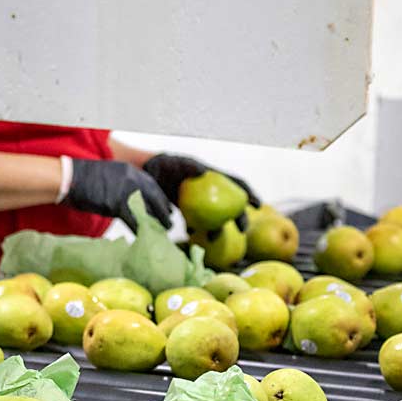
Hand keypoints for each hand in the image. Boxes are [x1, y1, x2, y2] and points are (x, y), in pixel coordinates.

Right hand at [63, 158, 172, 229]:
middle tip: (169, 222)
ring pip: (147, 209)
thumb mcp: (108, 175)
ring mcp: (125, 191)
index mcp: (129, 170)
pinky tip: (143, 235)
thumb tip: (129, 198)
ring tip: (162, 232)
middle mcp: (131, 179)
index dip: (160, 198)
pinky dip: (140, 228)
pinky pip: (134, 219)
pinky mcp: (117, 204)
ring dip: (155, 221)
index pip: (151, 185)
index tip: (166, 207)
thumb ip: (121, 184)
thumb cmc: (82, 178)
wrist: (69, 178)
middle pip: (154, 196)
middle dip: (163, 210)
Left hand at [142, 153, 260, 233]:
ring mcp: (199, 204)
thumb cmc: (160, 165)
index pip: (236, 184)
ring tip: (211, 239)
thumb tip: (202, 171)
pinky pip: (196, 225)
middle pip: (231, 206)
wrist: (143, 176)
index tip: (258, 205)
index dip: (249, 193)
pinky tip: (192, 236)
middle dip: (240, 218)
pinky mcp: (186, 213)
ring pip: (215, 219)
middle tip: (242, 230)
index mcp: (212, 177)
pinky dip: (196, 231)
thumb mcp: (173, 162)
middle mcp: (209, 192)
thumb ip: (188, 166)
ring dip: (217, 230)